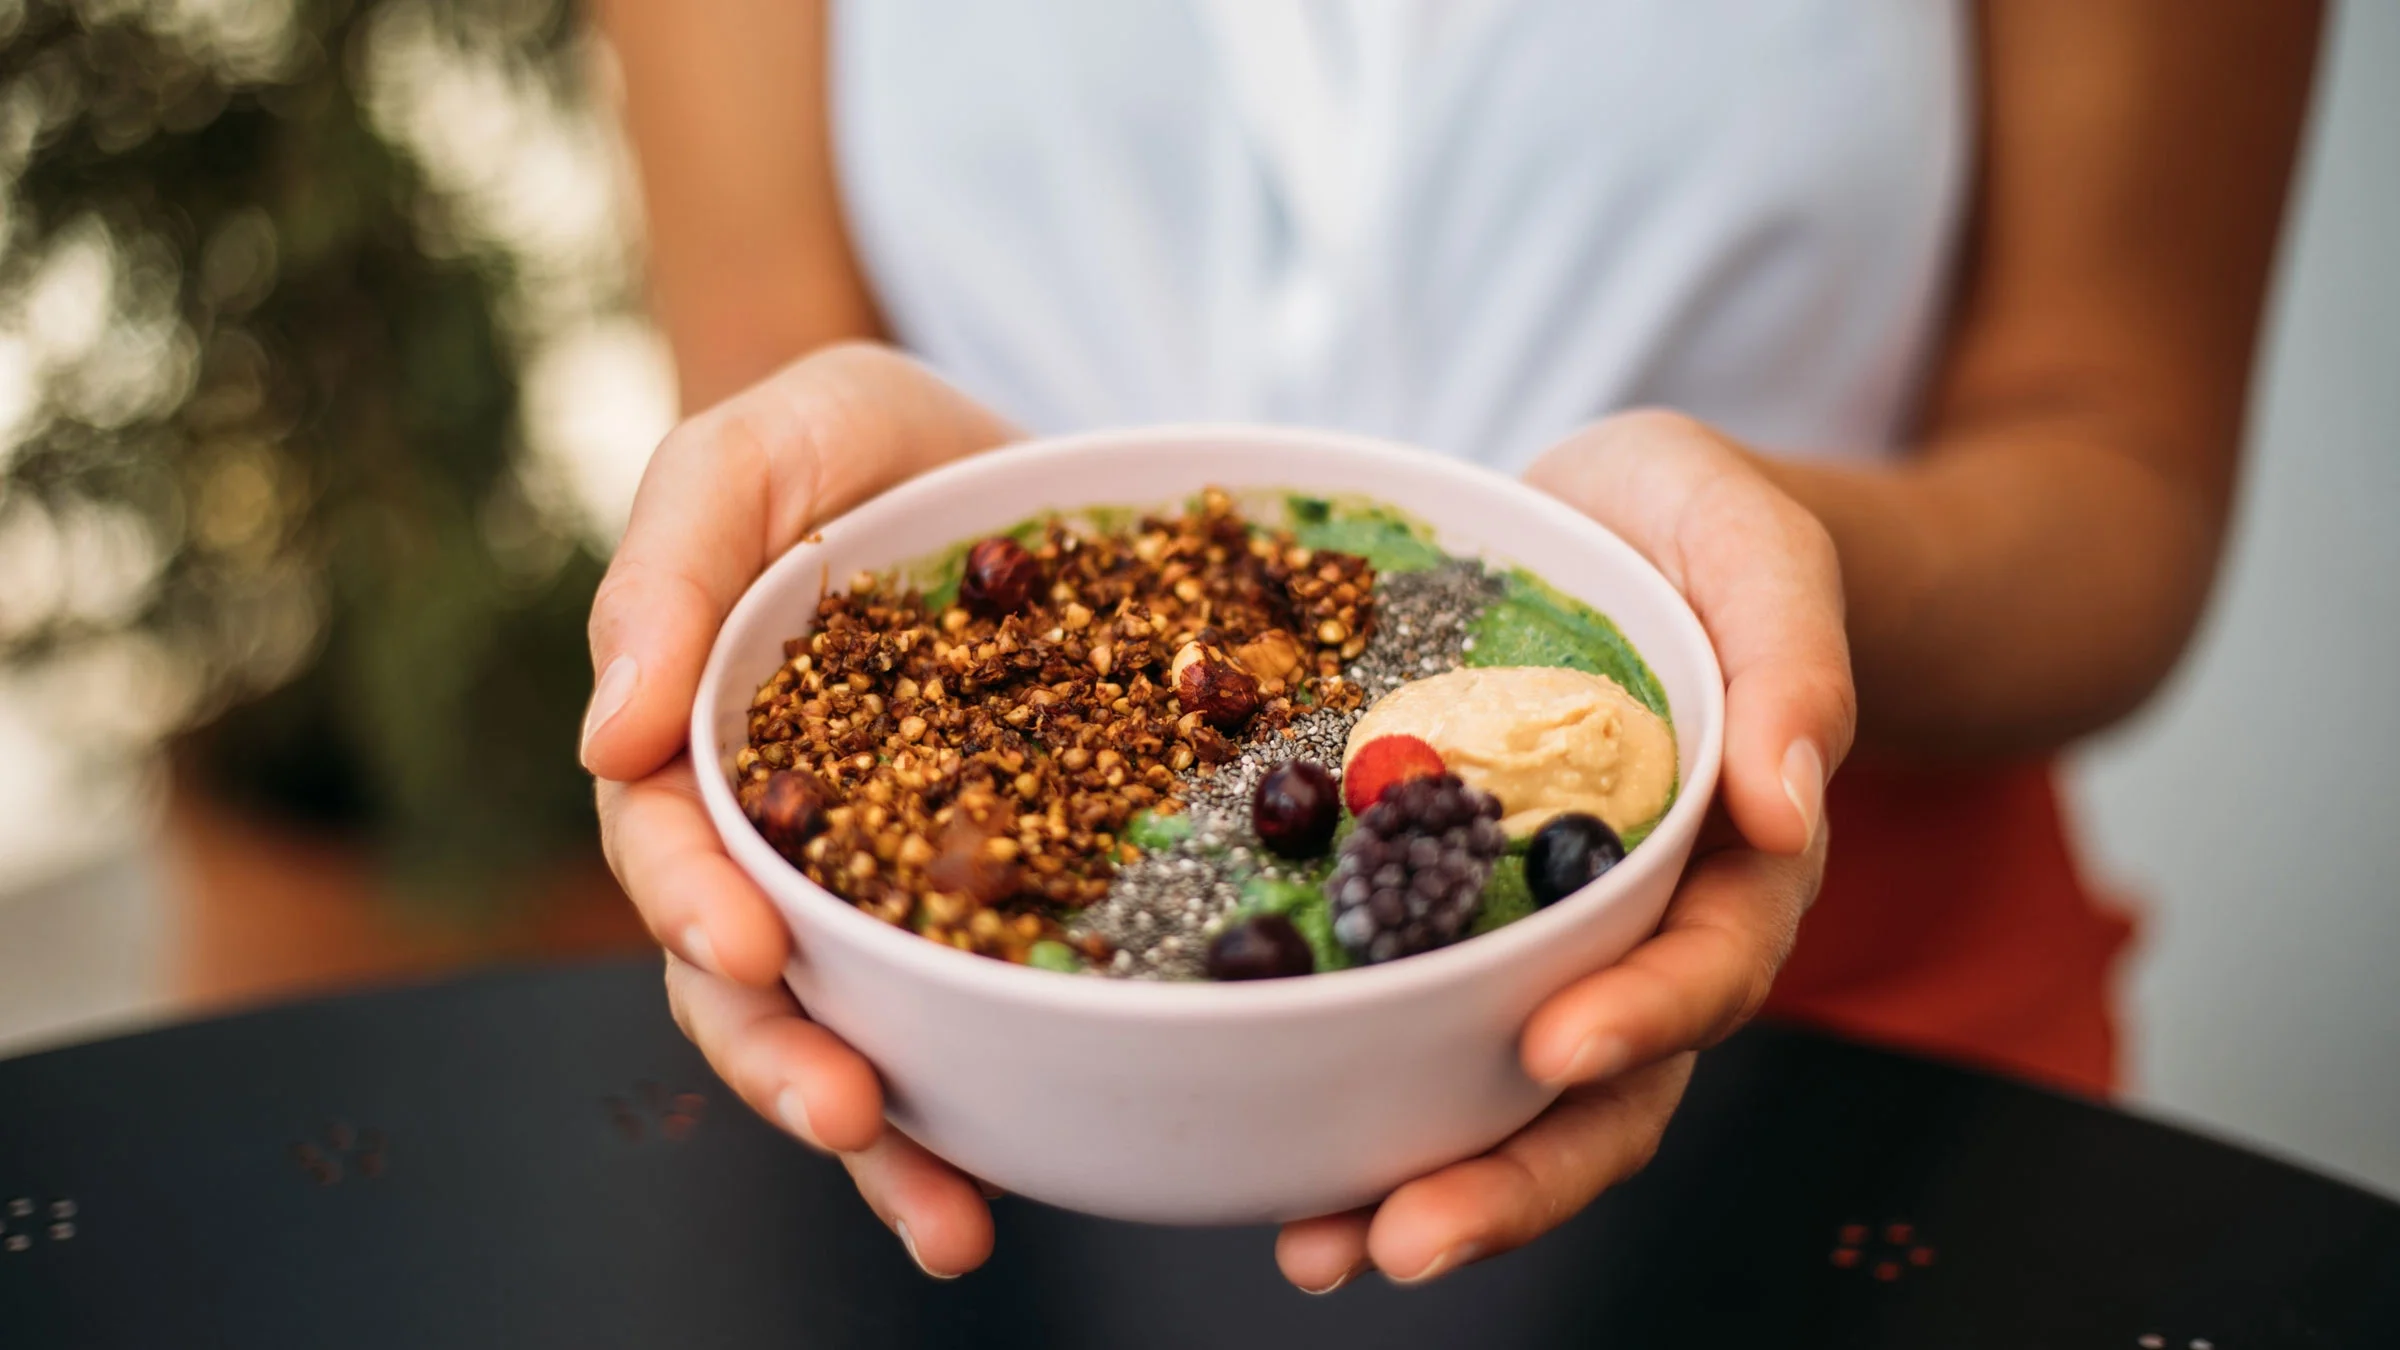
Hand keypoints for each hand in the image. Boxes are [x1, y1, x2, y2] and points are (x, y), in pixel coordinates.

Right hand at [582, 343, 1019, 1277]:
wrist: (998, 454)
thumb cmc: (843, 442)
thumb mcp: (750, 453)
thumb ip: (670, 568)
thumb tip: (605, 735)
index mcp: (694, 746)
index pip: (669, 846)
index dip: (696, 902)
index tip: (747, 946)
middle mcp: (771, 838)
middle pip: (744, 980)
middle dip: (783, 1055)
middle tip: (850, 1106)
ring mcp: (877, 882)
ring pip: (848, 1028)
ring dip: (880, 1136)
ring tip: (943, 1215)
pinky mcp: (987, 898)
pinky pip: (972, 1010)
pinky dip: (986, 1102)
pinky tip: (1014, 1182)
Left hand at [1274, 410, 1856, 1291]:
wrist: (1598, 522)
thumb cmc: (1687, 527)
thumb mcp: (1751, 542)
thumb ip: (1791, 653)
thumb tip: (1793, 800)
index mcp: (1732, 852)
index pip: (1709, 961)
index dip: (1646, 1015)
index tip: (1556, 1048)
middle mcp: (1640, 926)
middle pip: (1607, 1087)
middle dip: (1515, 1175)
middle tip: (1407, 1235)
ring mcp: (1541, 941)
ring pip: (1505, 1098)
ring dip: (1425, 1183)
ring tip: (1320, 1248)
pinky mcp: (1447, 925)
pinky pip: (1416, 1030)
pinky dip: (1358, 1102)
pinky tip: (1276, 1168)